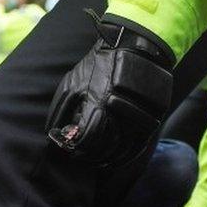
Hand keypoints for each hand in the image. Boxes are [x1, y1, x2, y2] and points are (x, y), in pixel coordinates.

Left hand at [46, 18, 173, 166]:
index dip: (77, 148)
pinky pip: (139, 146)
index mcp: (99, 102)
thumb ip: (61, 109)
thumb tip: (52, 132)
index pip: (87, 139)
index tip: (71, 148)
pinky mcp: (154, 117)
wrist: (134, 46)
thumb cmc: (98, 66)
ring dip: (107, 158)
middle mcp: (121, 110)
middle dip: (90, 155)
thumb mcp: (72, 83)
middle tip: (81, 155)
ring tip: (96, 160)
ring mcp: (140, 115)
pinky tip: (114, 159)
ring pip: (123, 150)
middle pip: (104, 147)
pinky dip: (126, 156)